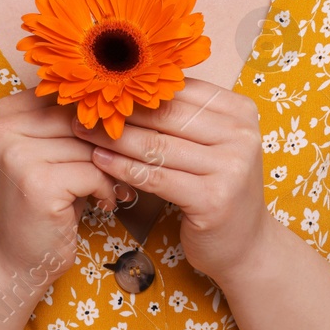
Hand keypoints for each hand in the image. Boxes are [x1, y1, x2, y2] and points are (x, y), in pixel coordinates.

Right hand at [0, 87, 121, 289]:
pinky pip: (93, 172)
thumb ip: (71, 123)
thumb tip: (121, 99)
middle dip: (107, 144)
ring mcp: (17, 155)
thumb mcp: (51, 153)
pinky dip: (106, 189)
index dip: (97, 116)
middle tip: (123, 165)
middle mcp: (4, 128)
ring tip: (111, 187)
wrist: (17, 259)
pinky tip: (103, 203)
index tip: (114, 137)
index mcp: (5, 112)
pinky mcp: (38, 183)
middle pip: (79, 120)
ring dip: (110, 169)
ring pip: (90, 146)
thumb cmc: (43, 201)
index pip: (67, 96)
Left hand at [69, 79, 271, 283]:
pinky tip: (99, 161)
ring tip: (83, 132)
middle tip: (84, 109)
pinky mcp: (213, 199)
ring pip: (157, 145)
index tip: (102, 88)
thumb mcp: (210, 144)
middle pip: (166, 115)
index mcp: (241, 110)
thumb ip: (181, 115)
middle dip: (121, 112)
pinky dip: (123, 168)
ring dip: (114, 139)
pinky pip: (156, 177)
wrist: (246, 246)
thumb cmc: (217, 187)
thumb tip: (126, 83)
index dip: (138, 88)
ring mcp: (231, 167)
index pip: (180, 90)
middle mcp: (241, 134)